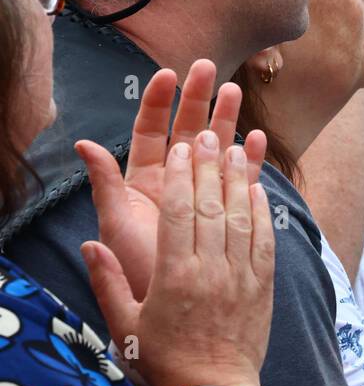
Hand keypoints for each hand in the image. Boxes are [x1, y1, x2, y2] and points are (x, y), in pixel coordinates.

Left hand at [76, 60, 266, 301]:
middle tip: (209, 68)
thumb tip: (83, 142)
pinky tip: (258, 138)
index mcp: (143, 184)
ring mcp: (202, 199)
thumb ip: (105, 185)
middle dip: (197, 100)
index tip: (168, 75)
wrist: (174, 317)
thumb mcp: (117, 227)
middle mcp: (173, 186)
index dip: (158, 103)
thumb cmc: (139, 274)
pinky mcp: (228, 215)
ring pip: (215, 150)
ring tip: (235, 93)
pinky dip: (250, 161)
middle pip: (186, 132)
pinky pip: (241, 182)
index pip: (149, 133)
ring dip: (226, 121)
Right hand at [81, 133, 274, 385]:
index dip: (180, 176)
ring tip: (235, 147)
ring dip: (238, 180)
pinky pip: (264, 241)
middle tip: (207, 134)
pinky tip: (257, 189)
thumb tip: (90, 244)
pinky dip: (262, 212)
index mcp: (174, 276)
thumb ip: (107, 282)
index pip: (177, 213)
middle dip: (209, 166)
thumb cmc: (163, 362)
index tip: (179, 149)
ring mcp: (240, 277)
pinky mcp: (262, 287)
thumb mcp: (125, 327)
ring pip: (241, 217)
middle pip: (211, 206)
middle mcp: (210, 271)